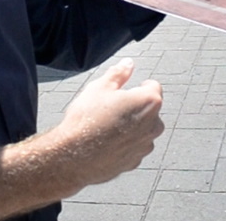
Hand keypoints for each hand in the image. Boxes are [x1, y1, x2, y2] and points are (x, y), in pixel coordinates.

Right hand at [56, 58, 163, 186]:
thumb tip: (128, 64)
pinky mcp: (134, 161)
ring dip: (133, 127)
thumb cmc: (86, 120)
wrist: (72, 156)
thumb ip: (118, 73)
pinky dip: (126, 144)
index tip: (126, 90)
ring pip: (144, 130)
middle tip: (113, 108)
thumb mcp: (99, 87)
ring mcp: (144, 146)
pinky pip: (134, 147)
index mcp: (148, 102)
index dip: (139, 86)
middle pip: (151, 110)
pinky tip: (106, 142)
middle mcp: (153, 125)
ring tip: (108, 126)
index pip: (153, 87)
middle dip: (137, 107)